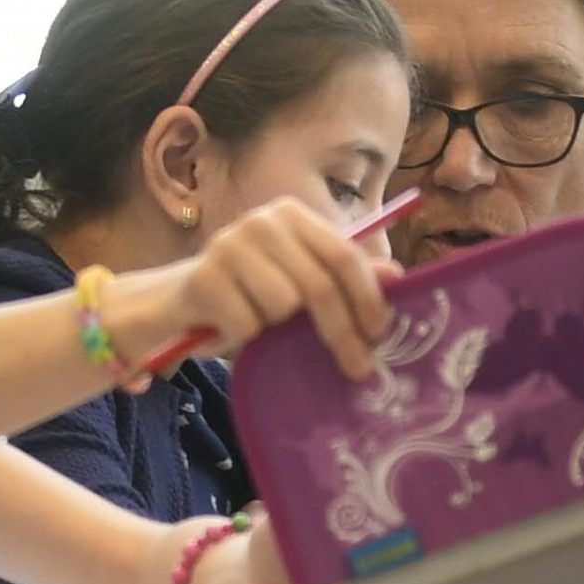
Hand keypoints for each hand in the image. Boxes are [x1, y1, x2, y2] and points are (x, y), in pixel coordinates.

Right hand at [161, 197, 393, 378]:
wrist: (186, 300)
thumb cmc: (257, 292)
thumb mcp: (306, 281)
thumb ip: (347, 276)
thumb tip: (396, 275)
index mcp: (292, 215)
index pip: (343, 256)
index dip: (368, 299)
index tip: (379, 335)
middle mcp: (260, 222)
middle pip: (319, 286)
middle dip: (343, 333)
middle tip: (359, 368)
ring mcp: (228, 245)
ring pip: (284, 306)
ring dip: (281, 330)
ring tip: (267, 325)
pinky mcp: (203, 277)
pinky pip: (249, 325)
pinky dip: (248, 338)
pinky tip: (236, 325)